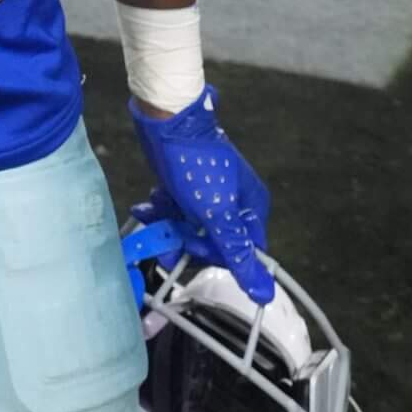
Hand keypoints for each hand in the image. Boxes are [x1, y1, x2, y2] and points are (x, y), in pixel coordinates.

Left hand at [128, 85, 275, 303]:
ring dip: (168, 224)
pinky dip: (161, 209)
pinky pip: (176, 208)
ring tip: (151, 215)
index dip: (216, 256)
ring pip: (189, 224)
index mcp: (250, 207)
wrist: (166, 119)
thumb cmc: (195, 162)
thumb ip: (236, 252)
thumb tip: (265, 292)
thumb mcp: (216, 213)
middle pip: (213, 239)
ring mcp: (208, 191)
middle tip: (167, 232)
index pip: (242, 251)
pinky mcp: (186, 183)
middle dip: (186, 238)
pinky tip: (146, 205)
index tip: (193, 248)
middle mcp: (234, 199)